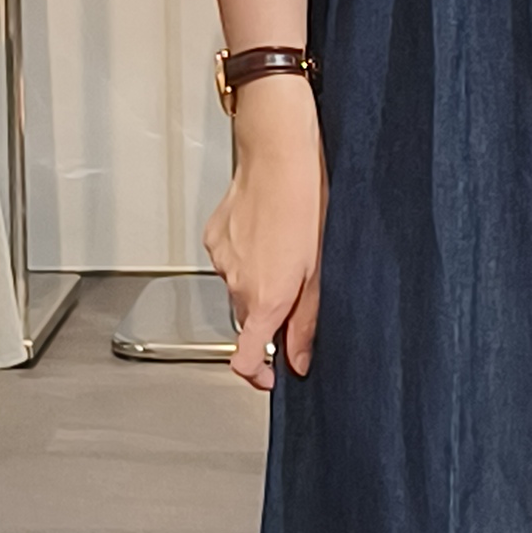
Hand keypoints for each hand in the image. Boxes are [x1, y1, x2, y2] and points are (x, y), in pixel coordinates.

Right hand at [202, 91, 322, 391]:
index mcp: (265, 299)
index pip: (244, 359)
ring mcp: (221, 261)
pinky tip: (264, 233)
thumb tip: (300, 359)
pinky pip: (228, 262)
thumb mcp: (319, 269)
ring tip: (282, 249)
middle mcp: (236, 284)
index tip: (270, 376)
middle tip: (296, 287)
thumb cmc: (305, 203)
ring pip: (238, 288)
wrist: (276, 156)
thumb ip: (307, 321)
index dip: (256, 375)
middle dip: (269, 313)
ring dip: (257, 281)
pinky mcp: (212, 239)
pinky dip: (245, 258)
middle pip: (248, 319)